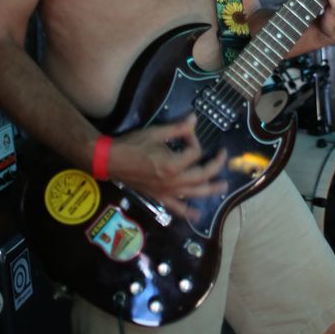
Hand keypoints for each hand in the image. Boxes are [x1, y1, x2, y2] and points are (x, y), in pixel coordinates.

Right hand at [107, 114, 226, 218]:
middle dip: (216, 165)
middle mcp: (174, 181)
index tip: (187, 132)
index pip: (195, 152)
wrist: (111, 161)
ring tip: (223, 185)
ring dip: (212, 189)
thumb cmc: (132, 145)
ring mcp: (168, 192)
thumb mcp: (156, 133)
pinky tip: (198, 214)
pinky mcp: (160, 198)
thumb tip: (194, 119)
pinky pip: (177, 208)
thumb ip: (178, 128)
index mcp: (173, 164)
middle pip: (203, 174)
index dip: (194, 139)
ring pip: (196, 193)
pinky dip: (189, 212)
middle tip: (223, 156)